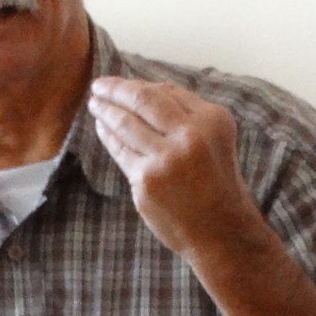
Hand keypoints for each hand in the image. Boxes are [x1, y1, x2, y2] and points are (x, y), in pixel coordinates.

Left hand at [88, 76, 265, 260]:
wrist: (221, 231)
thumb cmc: (215, 182)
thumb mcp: (214, 138)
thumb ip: (185, 112)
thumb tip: (143, 88)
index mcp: (212, 119)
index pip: (165, 91)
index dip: (137, 85)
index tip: (120, 84)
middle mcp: (191, 135)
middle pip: (142, 100)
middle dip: (115, 89)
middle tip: (98, 85)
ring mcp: (167, 158)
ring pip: (126, 124)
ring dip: (105, 110)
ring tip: (95, 104)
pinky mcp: (147, 180)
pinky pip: (120, 150)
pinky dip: (108, 136)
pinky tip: (101, 128)